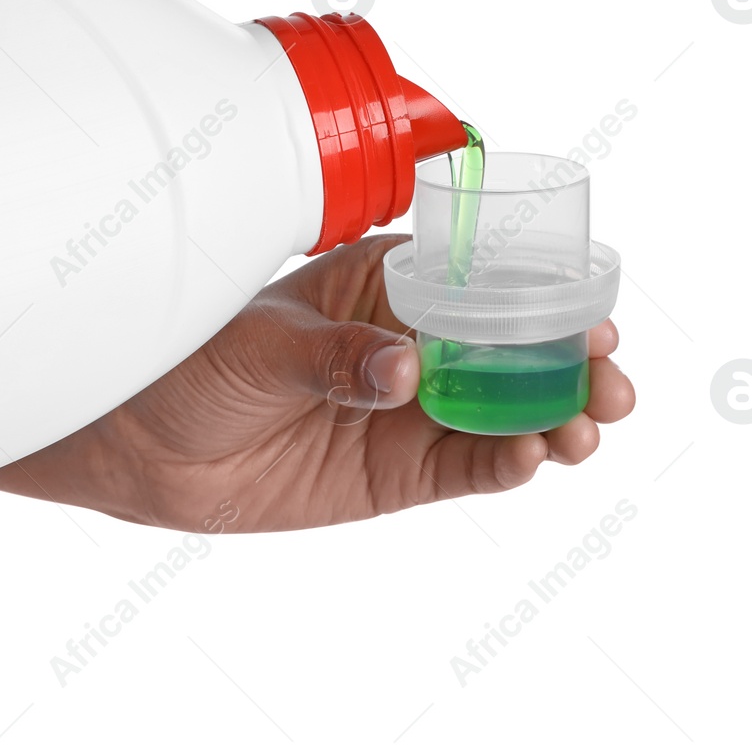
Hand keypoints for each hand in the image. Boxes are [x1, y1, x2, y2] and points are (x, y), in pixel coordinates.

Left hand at [0, 234, 635, 531]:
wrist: (145, 445)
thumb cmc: (193, 363)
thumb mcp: (257, 344)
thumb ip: (333, 357)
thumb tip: (403, 372)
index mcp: (384, 284)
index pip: (481, 277)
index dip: (541, 291)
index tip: (587, 307)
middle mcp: (412, 342)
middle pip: (513, 348)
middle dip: (570, 359)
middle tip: (607, 379)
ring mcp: (412, 411)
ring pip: (507, 410)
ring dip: (556, 414)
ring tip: (582, 426)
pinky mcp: (399, 473)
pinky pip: (468, 467)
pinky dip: (508, 464)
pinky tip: (532, 458)